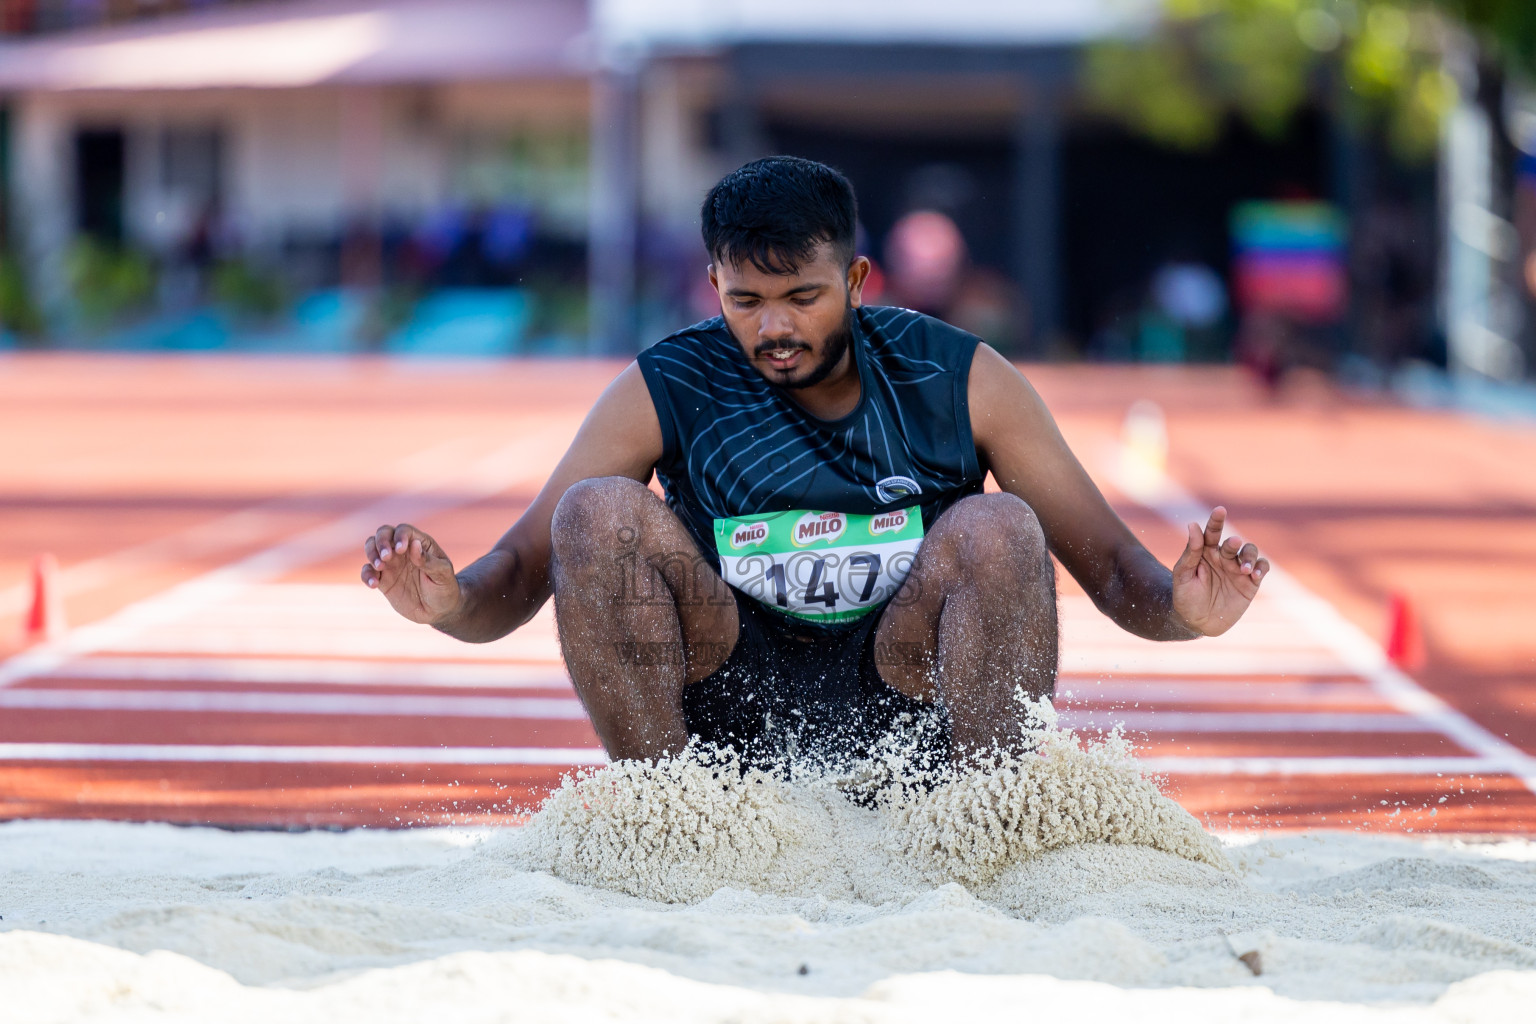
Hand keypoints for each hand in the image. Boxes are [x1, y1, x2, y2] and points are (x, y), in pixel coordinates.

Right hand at [361, 523, 462, 625]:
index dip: (400, 536)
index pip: (404, 530)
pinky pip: (367, 571)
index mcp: (420, 544)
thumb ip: (429, 561)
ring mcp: (391, 564)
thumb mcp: (443, 575)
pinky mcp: (382, 580)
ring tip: (380, 567)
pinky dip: (366, 574)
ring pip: (372, 547)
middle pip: (384, 533)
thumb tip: (414, 545)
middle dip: (381, 541)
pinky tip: (374, 584)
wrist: (439, 611)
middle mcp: (403, 551)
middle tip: (386, 556)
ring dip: (371, 553)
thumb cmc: (445, 588)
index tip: (401, 549)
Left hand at [1170, 506, 1267, 636]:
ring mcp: (1238, 569)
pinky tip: (1255, 574)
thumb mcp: (1183, 575)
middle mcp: (1223, 557)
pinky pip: (1262, 568)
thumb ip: (1190, 552)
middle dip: (1234, 543)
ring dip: (1249, 555)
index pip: (1212, 532)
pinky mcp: (1250, 583)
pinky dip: (1261, 567)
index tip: (1220, 510)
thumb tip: (1193, 524)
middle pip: (1234, 542)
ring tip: (1244, 569)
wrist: (1197, 622)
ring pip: (1250, 552)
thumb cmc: (1185, 597)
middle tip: (1232, 545)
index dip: (1216, 520)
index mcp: (1205, 552)